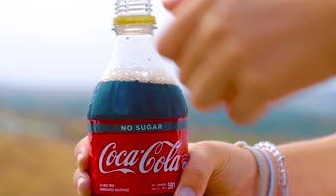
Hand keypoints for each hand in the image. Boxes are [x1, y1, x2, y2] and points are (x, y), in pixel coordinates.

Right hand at [73, 137, 259, 195]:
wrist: (250, 184)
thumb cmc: (229, 162)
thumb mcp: (211, 155)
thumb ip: (195, 171)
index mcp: (153, 150)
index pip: (114, 143)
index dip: (92, 147)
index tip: (85, 152)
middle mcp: (146, 172)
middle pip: (105, 171)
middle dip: (85, 173)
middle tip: (85, 178)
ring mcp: (151, 191)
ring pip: (114, 192)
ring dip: (95, 191)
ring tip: (89, 191)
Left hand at [158, 0, 335, 123]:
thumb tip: (165, 4)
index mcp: (208, 1)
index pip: (166, 48)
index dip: (185, 58)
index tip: (207, 59)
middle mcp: (215, 27)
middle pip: (186, 77)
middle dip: (209, 79)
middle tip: (239, 71)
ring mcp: (236, 56)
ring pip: (202, 100)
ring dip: (224, 97)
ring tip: (249, 83)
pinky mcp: (260, 84)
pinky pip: (236, 114)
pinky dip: (253, 108)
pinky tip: (270, 91)